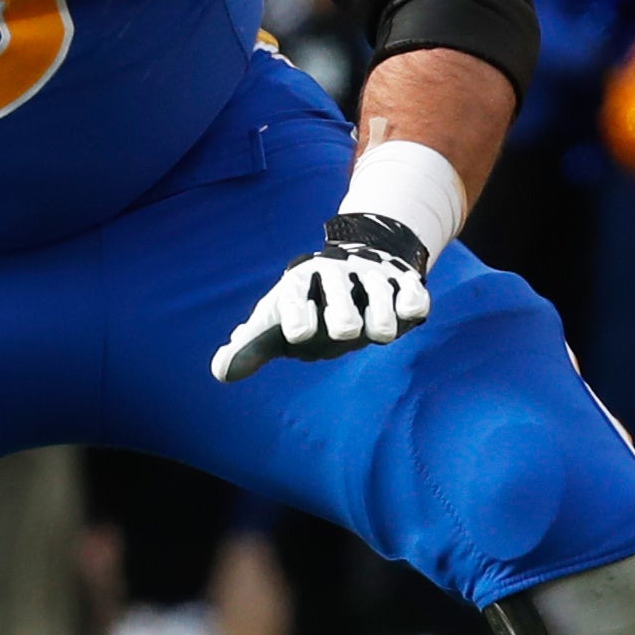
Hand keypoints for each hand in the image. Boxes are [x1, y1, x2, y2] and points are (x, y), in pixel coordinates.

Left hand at [211, 213, 431, 382]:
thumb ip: (252, 346)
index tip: (297, 334)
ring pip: (380, 312)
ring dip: (378, 326)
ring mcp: (370, 277)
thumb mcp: (277, 320)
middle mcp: (332, 276)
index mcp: (296, 285)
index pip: (293, 304)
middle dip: (342, 328)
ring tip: (374, 327)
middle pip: (343, 319)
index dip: (297, 320)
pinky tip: (403, 313)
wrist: (354, 263)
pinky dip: (409, 310)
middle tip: (342, 329)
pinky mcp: (404, 282)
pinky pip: (414, 301)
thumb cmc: (308, 304)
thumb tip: (220, 371)